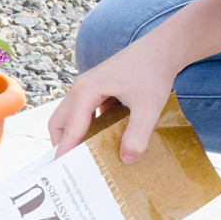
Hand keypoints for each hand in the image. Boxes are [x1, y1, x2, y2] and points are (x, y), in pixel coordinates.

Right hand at [48, 36, 178, 163]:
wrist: (162, 48)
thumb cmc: (153, 72)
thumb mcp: (149, 106)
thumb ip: (137, 134)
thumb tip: (126, 159)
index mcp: (85, 91)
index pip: (70, 129)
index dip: (65, 151)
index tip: (61, 172)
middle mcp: (79, 88)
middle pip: (59, 122)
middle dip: (62, 144)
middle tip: (72, 166)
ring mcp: (85, 87)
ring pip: (68, 117)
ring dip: (72, 136)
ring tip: (84, 157)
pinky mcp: (94, 88)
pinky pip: (80, 112)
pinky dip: (83, 128)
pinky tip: (99, 140)